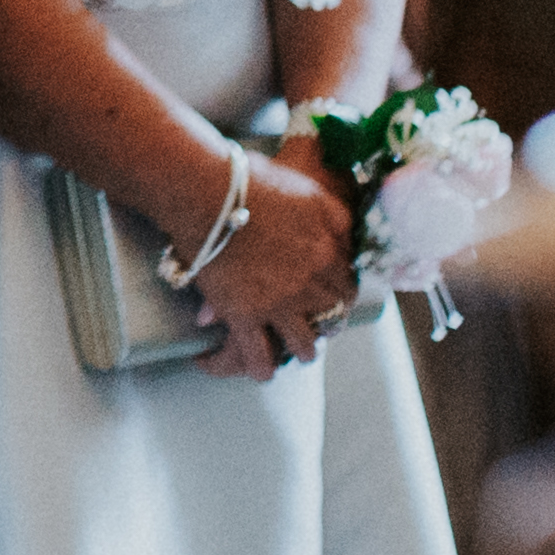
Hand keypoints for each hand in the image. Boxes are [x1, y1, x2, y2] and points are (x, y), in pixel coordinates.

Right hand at [188, 132, 360, 379]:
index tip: (334, 294)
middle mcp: (309, 284)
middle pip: (331, 316)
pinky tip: (263, 372)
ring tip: (301, 353)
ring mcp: (277, 304)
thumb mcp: (310, 190)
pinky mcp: (244, 316)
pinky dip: (262, 369)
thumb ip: (336, 217)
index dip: (342, 291)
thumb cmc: (254, 182)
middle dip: (328, 322)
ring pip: (304, 345)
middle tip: (320, 323)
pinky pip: (259, 357)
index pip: (349, 284)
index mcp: (328, 252)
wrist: (206, 193)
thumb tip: (348, 236)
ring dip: (304, 351)